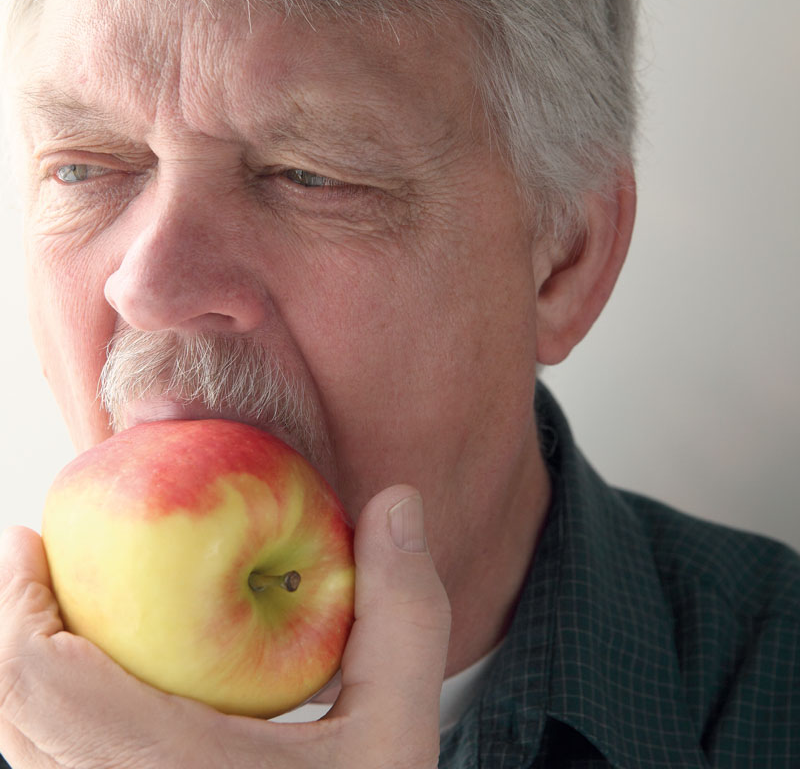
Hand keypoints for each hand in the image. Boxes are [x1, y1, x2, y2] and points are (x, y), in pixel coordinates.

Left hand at [0, 485, 450, 768]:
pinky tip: (90, 679)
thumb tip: (396, 501)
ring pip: (17, 749)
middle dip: (6, 626)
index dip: (11, 604)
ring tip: (51, 608)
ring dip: (19, 671)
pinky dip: (42, 713)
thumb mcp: (395, 734)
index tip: (33, 538)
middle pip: (5, 714)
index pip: (33, 685)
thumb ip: (400, 616)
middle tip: (37, 559)